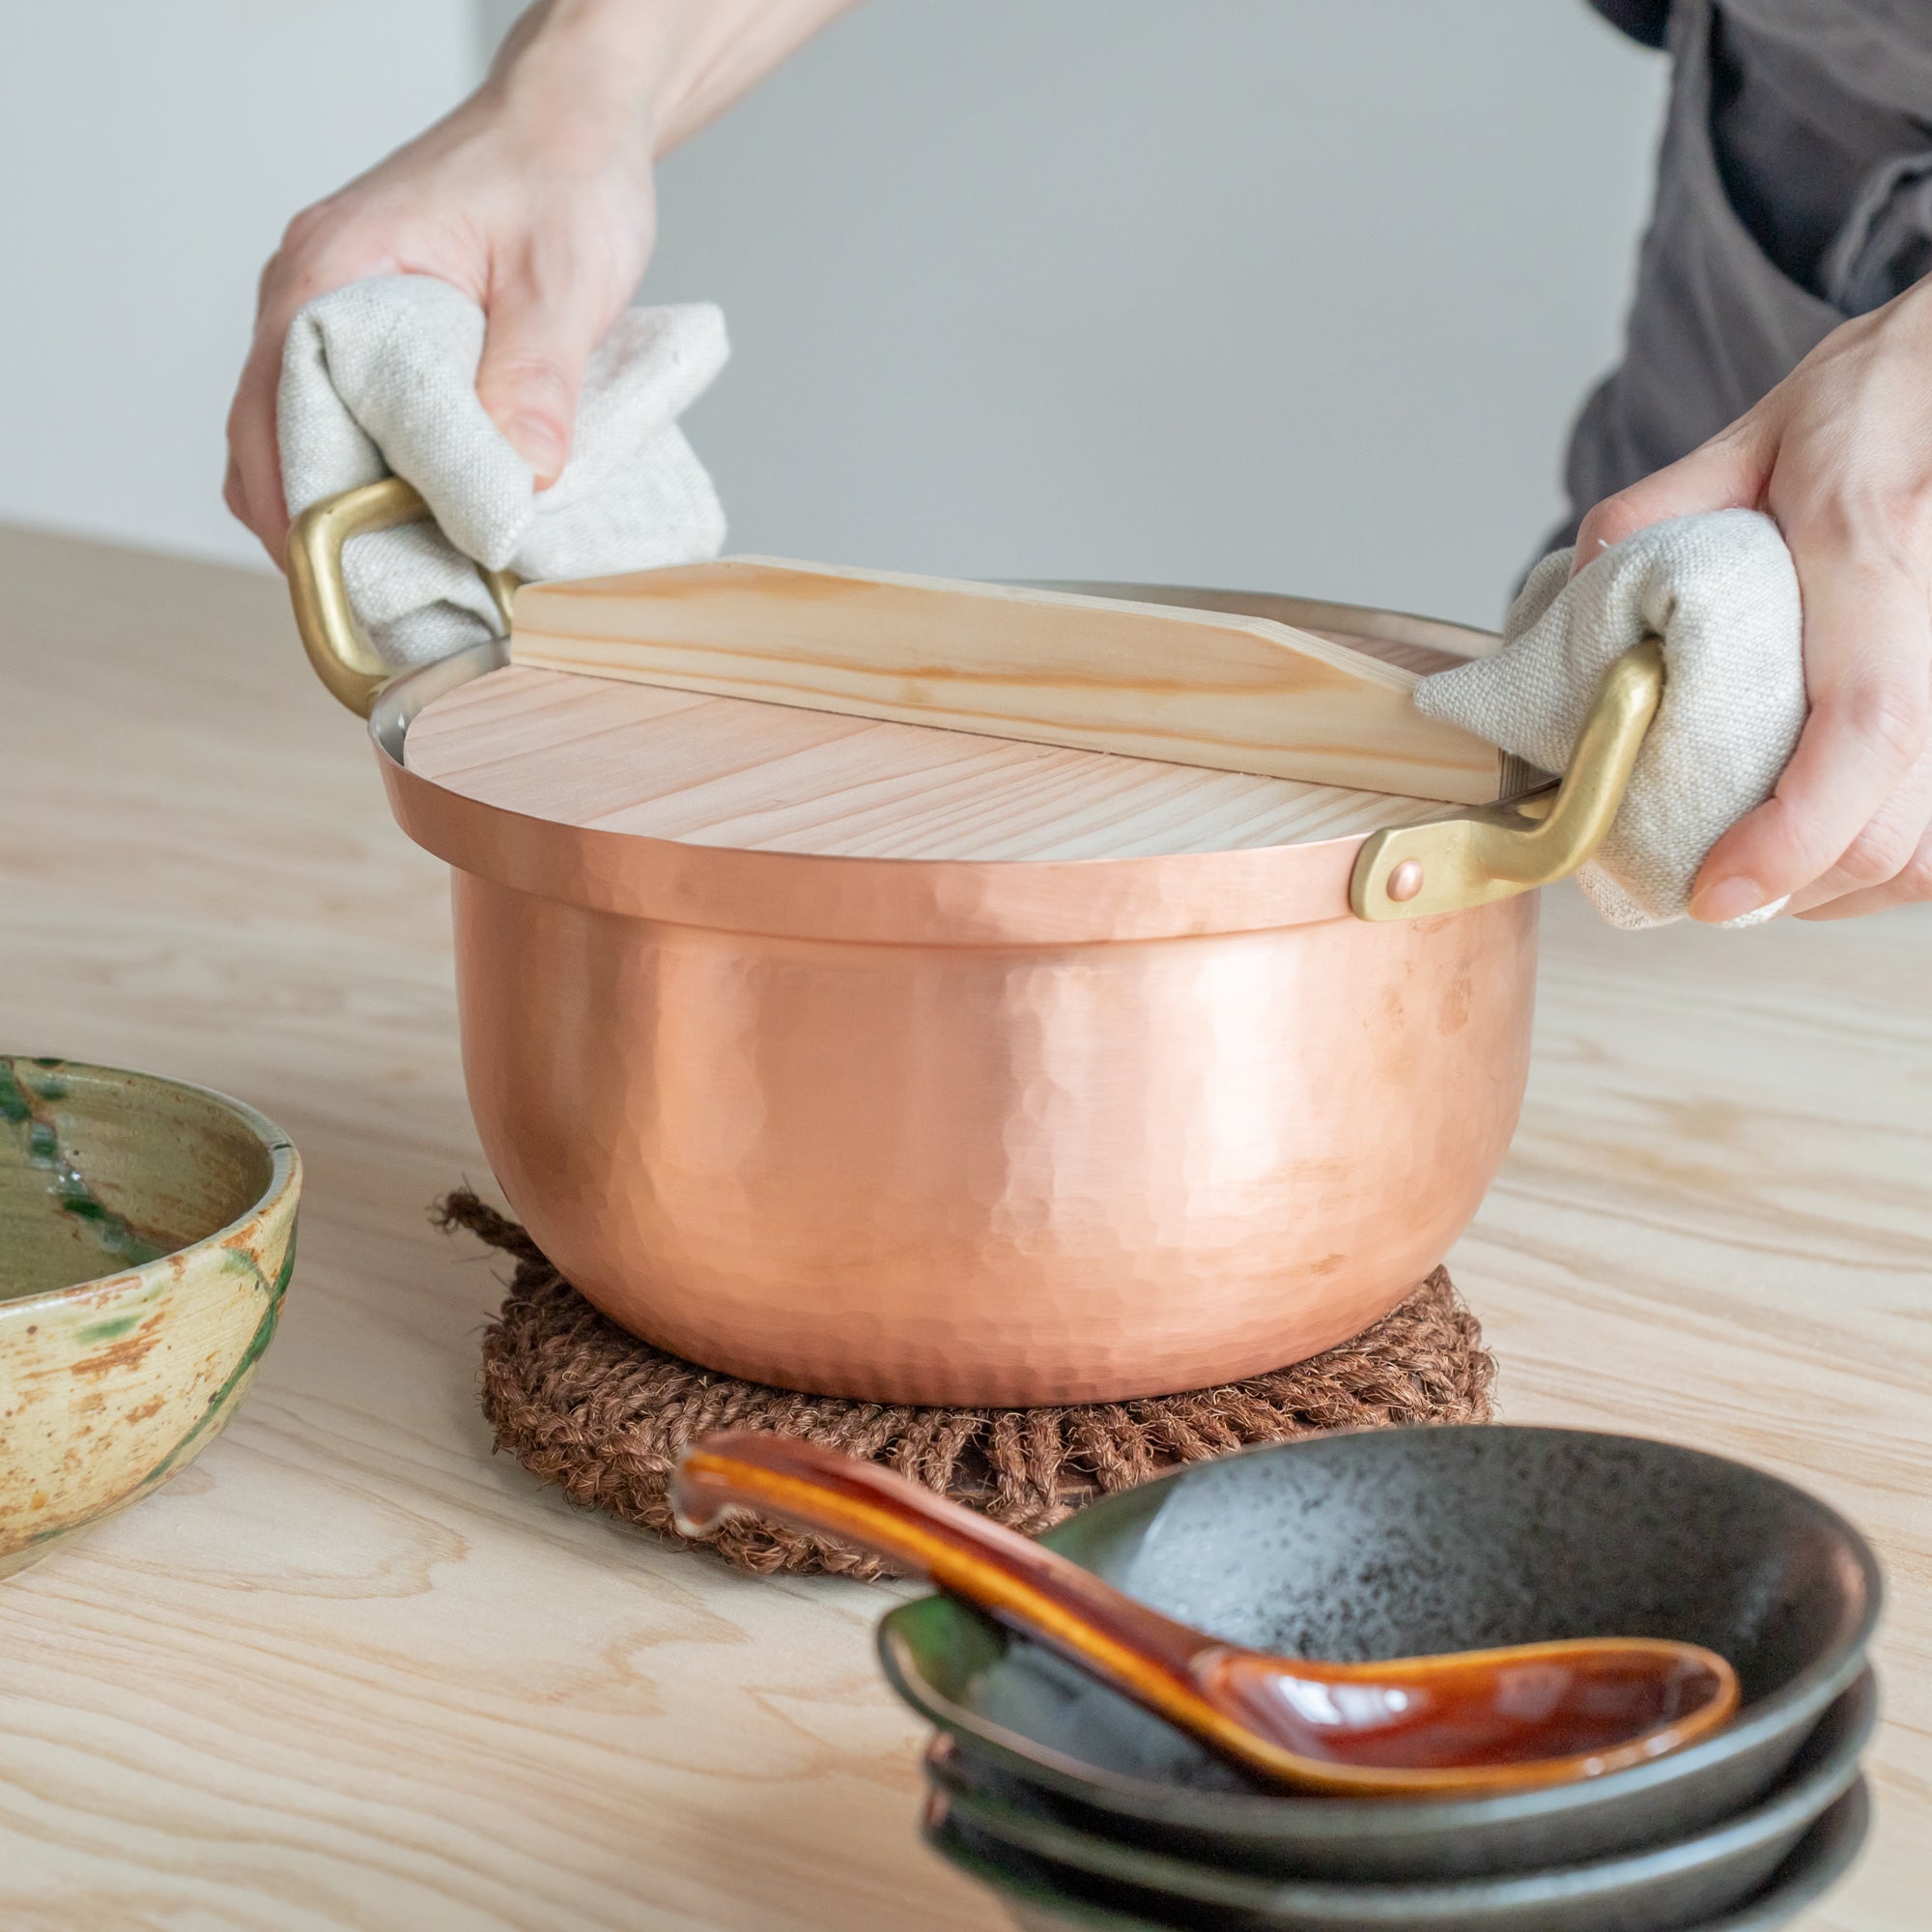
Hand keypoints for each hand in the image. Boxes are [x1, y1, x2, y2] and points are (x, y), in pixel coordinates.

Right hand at [223, 3, 658, 560]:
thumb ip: (537, 378)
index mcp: (331, 273)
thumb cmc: (563, 174)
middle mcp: (313, 296)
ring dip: (354, 512)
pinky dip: (384, 481)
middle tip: (393, 605)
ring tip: (420, 579)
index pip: (268, 415)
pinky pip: (356, 425)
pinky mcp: (381, 341)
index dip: (296, 513)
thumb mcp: (563, 279)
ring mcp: (342, 319)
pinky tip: (439, 523)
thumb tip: (518, 481)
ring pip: (311, 441)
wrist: (578, 126)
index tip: (345, 586)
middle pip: (272, 444)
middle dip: (321, 532)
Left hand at [1573, 280, 1931, 921]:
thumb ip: (1654, 518)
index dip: (1792, 836)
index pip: (1864, 726)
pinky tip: (1838, 831)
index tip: (1715, 893)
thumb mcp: (1754, 437)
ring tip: (1772, 863)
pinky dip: (1896, 852)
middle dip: (1798, 883)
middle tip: (1716, 886)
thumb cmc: (1880, 401)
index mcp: (1874, 539)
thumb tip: (1573, 606)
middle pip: (1904, 821)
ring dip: (1847, 881)